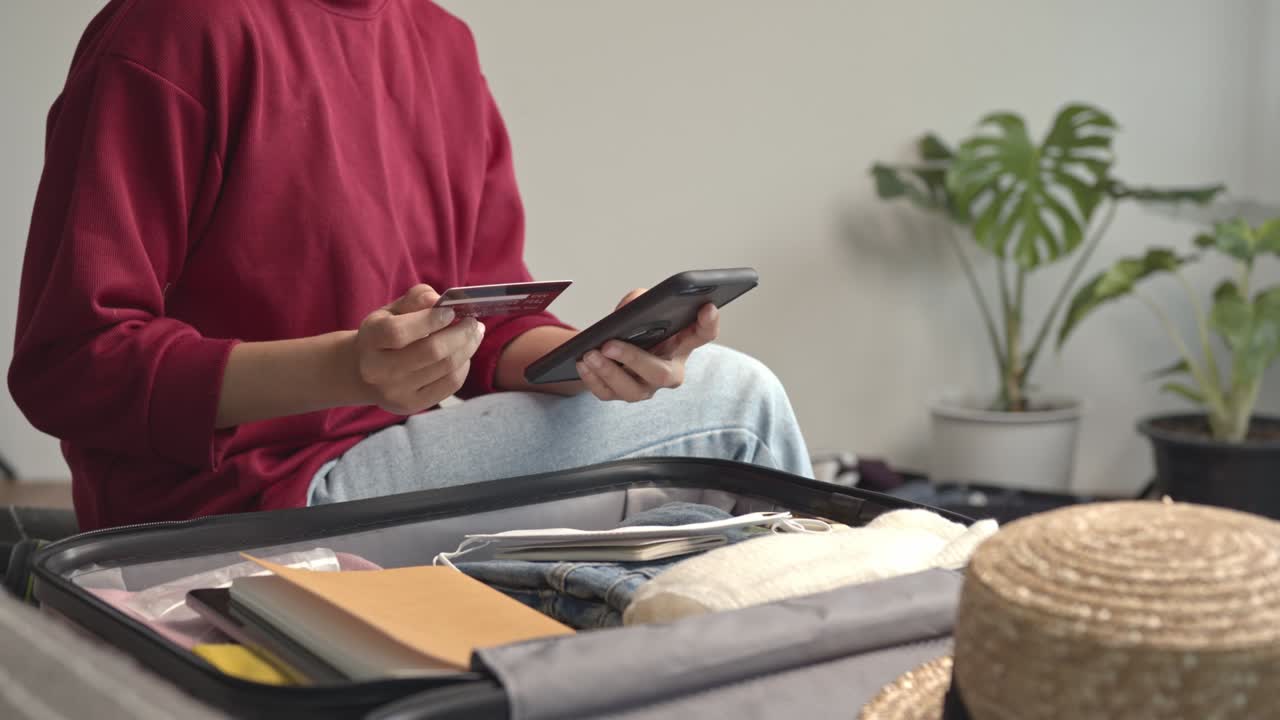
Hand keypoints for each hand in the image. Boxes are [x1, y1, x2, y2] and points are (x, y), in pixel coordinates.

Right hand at [355, 284, 484, 414]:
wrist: (366, 373)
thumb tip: (437, 300)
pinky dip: (463, 366)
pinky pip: (450, 385)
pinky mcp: (411, 405)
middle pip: (431, 351)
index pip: (399, 332)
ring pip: (445, 368)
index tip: (450, 311)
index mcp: (370, 339)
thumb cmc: (385, 334)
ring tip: (473, 335)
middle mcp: (377, 370)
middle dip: (460, 334)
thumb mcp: (392, 311)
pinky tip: (464, 354)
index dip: (430, 320)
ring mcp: (394, 392)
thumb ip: (415, 299)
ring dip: (467, 348)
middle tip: (473, 323)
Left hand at [576, 288, 719, 401]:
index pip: (704, 334)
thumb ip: (639, 301)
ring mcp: (647, 387)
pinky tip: (582, 363)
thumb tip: (628, 311)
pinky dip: (593, 379)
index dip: (709, 322)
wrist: (612, 346)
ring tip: (589, 354)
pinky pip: (608, 394)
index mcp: (682, 344)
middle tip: (609, 345)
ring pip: (632, 390)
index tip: (707, 307)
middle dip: (635, 360)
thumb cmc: (635, 325)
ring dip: (608, 372)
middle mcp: (669, 371)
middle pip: (662, 375)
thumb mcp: (640, 306)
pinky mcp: (623, 395)